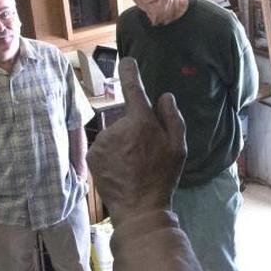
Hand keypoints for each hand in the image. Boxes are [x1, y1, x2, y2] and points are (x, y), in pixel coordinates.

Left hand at [87, 57, 186, 226]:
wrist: (139, 208)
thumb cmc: (162, 178)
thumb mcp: (178, 148)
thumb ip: (173, 118)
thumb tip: (164, 96)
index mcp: (140, 122)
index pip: (133, 88)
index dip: (130, 72)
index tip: (127, 61)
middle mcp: (118, 127)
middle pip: (127, 120)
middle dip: (135, 131)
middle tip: (146, 154)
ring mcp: (102, 141)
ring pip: (115, 135)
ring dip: (123, 145)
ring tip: (133, 166)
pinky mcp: (92, 155)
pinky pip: (105, 147)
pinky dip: (112, 155)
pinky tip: (121, 171)